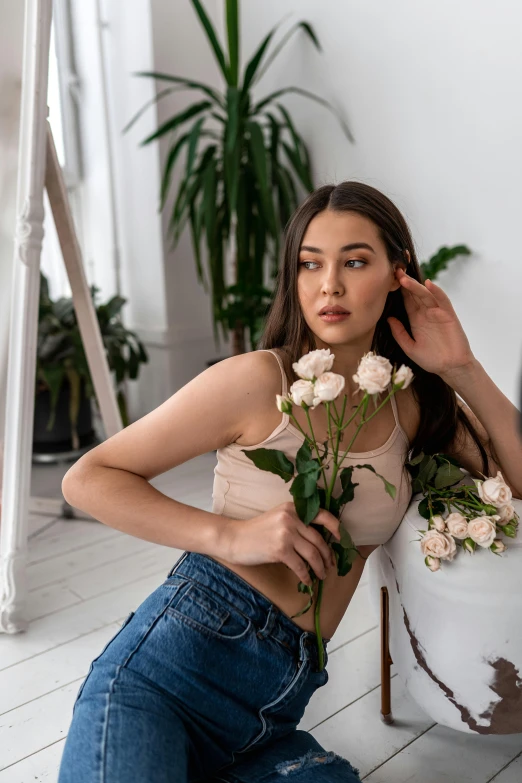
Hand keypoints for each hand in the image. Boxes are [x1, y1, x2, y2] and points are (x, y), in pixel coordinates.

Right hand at [220, 502, 340, 584]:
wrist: (234, 538)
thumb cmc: (256, 531)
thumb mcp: (278, 518)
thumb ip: (297, 523)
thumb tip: (320, 540)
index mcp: (293, 508)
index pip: (322, 515)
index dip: (335, 527)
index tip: (341, 538)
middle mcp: (291, 518)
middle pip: (319, 539)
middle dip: (328, 555)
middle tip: (330, 565)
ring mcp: (286, 534)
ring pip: (313, 554)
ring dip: (320, 567)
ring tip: (321, 575)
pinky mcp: (280, 550)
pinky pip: (301, 566)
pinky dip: (306, 575)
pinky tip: (306, 580)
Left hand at [387, 268, 475, 377]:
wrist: (451, 368)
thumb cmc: (431, 359)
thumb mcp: (410, 347)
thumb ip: (399, 333)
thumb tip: (388, 318)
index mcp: (416, 319)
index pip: (406, 300)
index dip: (398, 290)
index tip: (387, 279)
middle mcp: (426, 313)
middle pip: (414, 294)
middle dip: (405, 282)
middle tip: (394, 271)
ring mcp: (437, 313)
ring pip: (426, 295)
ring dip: (416, 286)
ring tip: (404, 278)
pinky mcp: (449, 315)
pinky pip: (442, 301)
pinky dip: (437, 292)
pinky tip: (429, 284)